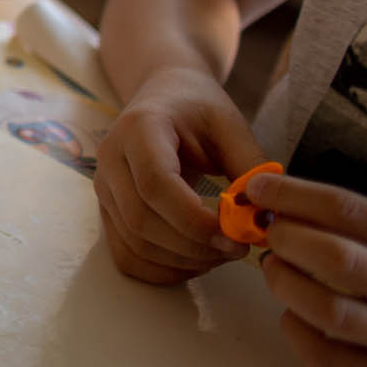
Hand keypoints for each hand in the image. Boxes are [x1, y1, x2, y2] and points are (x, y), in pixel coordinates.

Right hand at [95, 65, 265, 283]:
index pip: (155, 183)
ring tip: (221, 252)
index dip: (194, 220)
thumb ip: (249, 168)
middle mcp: (110, 159)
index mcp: (139, 128)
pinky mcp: (107, 211)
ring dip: (183, 260)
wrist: (164, 95)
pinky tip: (195, 260)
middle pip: (141, 220)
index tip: (236, 237)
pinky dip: (163, 270)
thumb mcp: (230, 125)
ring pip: (134, 244)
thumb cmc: (198, 109)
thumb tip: (263, 220)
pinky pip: (126, 256)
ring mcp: (103, 188)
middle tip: (238, 248)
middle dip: (194, 246)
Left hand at [251, 172, 366, 366]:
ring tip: (275, 269)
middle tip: (271, 234)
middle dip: (289, 239)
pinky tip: (292, 313)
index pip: (350, 211)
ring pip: (328, 309)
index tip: (259, 188)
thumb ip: (355, 223)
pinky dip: (295, 332)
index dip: (294, 195)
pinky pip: (327, 357)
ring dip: (285, 283)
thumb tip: (279, 201)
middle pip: (338, 258)